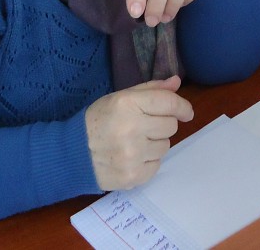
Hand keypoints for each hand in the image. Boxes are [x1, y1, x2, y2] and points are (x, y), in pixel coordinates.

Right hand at [84, 75, 193, 190]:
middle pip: (171, 125)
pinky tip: (132, 156)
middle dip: (162, 124)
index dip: (182, 106)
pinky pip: (157, 165)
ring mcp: (133, 155)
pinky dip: (148, 161)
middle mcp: (132, 128)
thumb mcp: (120, 97)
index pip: (169, 102)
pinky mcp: (133, 176)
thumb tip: (176, 83)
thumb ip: (150, 89)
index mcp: (128, 104)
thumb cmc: (99, 120)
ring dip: (155, 143)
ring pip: (165, 146)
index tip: (186, 112)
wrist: (74, 153)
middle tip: (145, 126)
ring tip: (134, 142)